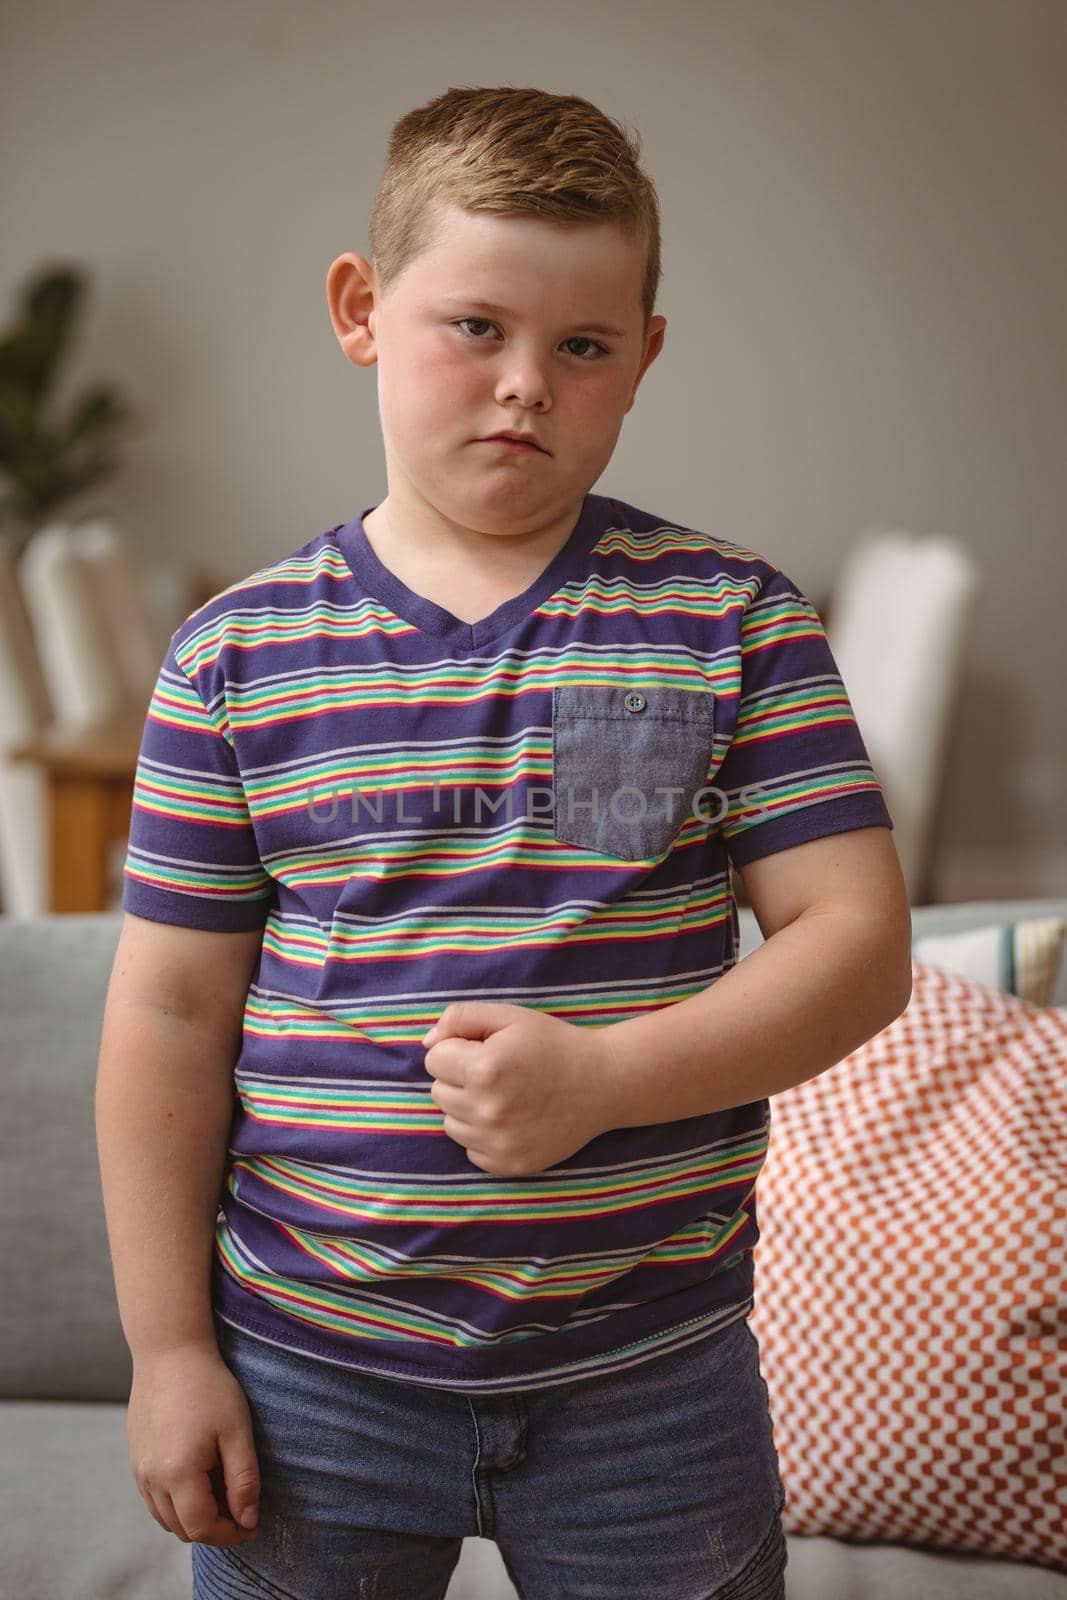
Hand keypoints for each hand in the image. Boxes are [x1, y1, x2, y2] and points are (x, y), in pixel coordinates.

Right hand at [127, 1341, 260, 1545]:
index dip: (231, 1534)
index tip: (254, 1524)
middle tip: (242, 1508)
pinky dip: (176, 1503)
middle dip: (215, 1528)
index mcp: (177, 1474)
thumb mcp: (237, 1431)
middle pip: (182, 1529)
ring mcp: (138, 1470)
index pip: (203, 1528)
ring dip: (193, 1518)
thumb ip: (244, 1480)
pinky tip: (199, 1478)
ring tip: (222, 1493)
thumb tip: (248, 1519)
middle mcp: (151, 1479)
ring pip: (165, 1518)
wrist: (169, 1352)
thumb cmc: (209, 1387)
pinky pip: (154, 1499)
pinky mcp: (135, 1458)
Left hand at [421, 1002, 613, 1175]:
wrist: (603, 1084)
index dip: (457, 1048)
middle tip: (498, 1071)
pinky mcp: (509, 1165)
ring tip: (504, 1095)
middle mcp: (487, 1111)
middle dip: (459, 1078)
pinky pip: (471, 1150)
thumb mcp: (509, 1016)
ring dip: (468, 1107)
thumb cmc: (553, 1044)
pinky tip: (512, 1118)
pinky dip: (483, 1135)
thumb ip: (460, 1018)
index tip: (486, 1049)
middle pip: (438, 1092)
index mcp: (484, 1070)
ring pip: (451, 1123)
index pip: (433, 1059)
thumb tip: (427, 1043)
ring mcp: (498, 1143)